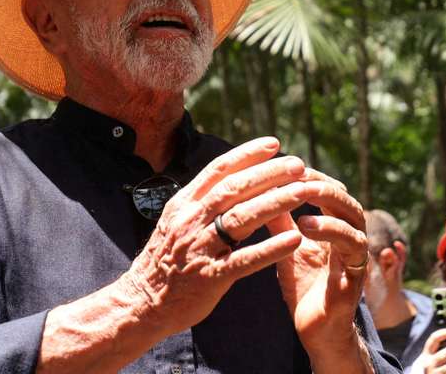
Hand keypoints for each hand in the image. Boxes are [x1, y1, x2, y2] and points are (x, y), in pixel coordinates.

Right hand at [121, 137, 318, 335]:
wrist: (142, 301)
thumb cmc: (166, 260)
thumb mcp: (176, 221)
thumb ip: (202, 201)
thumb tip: (234, 177)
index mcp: (184, 204)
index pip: (218, 170)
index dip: (247, 154)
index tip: (274, 144)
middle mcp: (191, 220)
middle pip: (235, 188)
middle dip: (269, 173)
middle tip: (298, 164)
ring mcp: (200, 248)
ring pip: (242, 218)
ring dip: (276, 202)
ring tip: (303, 192)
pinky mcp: (210, 277)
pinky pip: (245, 260)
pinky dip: (271, 249)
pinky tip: (295, 240)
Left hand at [266, 167, 369, 365]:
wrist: (316, 329)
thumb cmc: (304, 286)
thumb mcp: (286, 246)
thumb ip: (279, 219)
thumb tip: (260, 187)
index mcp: (335, 225)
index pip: (329, 189)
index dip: (309, 174)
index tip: (284, 164)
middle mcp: (350, 234)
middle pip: (343, 196)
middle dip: (319, 181)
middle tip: (295, 172)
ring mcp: (356, 254)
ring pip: (353, 215)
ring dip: (327, 202)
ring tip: (302, 193)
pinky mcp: (356, 274)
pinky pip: (351, 246)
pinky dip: (331, 231)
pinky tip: (306, 227)